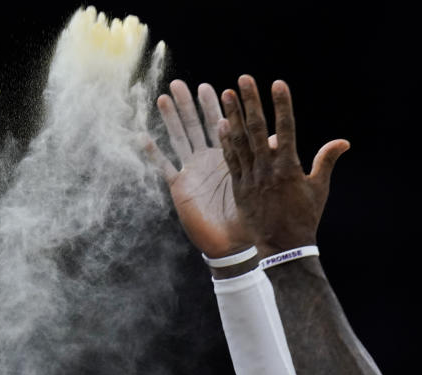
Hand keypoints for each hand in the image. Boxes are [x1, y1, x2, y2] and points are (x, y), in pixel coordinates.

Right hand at [142, 80, 252, 257]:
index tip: (212, 87)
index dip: (214, 107)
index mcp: (227, 157)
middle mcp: (207, 161)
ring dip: (170, 119)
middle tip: (180, 84)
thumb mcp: (259, 185)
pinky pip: (164, 166)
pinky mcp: (180, 188)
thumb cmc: (250, 217)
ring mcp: (192, 172)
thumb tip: (279, 137)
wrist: (234, 244)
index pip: (220, 125)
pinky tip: (142, 135)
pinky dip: (153, 152)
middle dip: (188, 105)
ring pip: (178, 139)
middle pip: (194, 126)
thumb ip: (266, 160)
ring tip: (163, 97)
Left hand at [218, 75, 349, 256]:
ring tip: (226, 94)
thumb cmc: (305, 218)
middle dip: (251, 102)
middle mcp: (268, 170)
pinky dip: (226, 142)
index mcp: (289, 168)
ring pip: (240, 142)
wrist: (283, 248)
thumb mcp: (319, 189)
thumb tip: (344, 142)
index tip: (278, 84)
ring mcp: (251, 178)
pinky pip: (231, 160)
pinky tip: (221, 124)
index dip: (282, 105)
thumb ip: (327, 161)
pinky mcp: (240, 188)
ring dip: (233, 116)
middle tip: (244, 79)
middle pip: (258, 130)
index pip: (286, 130)